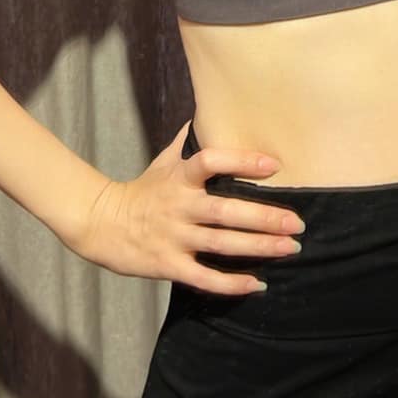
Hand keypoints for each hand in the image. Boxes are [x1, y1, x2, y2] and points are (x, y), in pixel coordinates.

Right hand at [73, 120, 306, 295]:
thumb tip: (205, 113)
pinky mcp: (167, 265)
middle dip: (265, 217)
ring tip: (289, 248)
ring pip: (221, 244)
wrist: (99, 224)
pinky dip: (231, 284)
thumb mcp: (162, 162)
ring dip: (258, 247)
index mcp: (179, 178)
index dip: (242, 161)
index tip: (274, 166)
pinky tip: (257, 283)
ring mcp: (173, 237)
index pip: (211, 162)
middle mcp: (178, 206)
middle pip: (226, 211)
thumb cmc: (140, 191)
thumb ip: (187, 143)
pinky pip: (204, 277)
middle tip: (298, 222)